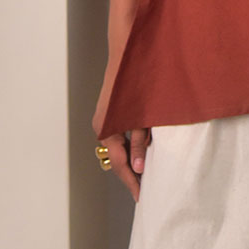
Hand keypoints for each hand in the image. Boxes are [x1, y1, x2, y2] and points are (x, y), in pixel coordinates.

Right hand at [93, 51, 151, 203]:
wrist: (129, 51)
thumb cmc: (138, 79)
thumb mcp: (143, 115)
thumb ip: (139, 141)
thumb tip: (138, 167)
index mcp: (107, 129)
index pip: (121, 164)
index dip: (132, 183)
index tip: (142, 198)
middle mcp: (102, 127)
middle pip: (117, 159)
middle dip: (131, 175)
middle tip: (146, 191)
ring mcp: (105, 120)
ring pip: (118, 148)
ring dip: (131, 160)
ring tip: (146, 175)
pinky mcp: (111, 113)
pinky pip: (119, 136)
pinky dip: (129, 146)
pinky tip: (142, 151)